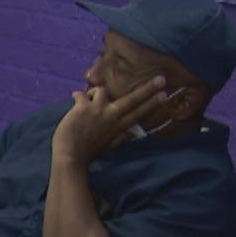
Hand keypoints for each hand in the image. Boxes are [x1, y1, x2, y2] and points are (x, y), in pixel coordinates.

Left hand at [52, 75, 170, 165]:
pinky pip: (81, 94)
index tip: (165, 94)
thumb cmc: (88, 154)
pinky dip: (77, 95)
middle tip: (162, 79)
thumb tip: (133, 133)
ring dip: (94, 92)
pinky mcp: (83, 107)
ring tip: (88, 99)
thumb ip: (121, 137)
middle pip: (133, 99)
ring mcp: (98, 110)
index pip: (139, 113)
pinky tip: (74, 98)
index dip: (152, 104)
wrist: (70, 157)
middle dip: (148, 89)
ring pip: (102, 90)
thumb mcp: (109, 146)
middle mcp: (112, 116)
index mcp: (119, 127)